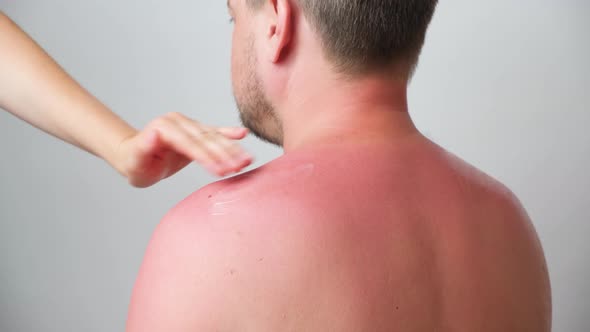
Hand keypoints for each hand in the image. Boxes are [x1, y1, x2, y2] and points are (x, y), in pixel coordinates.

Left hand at [115, 112, 252, 187]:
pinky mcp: (196, 132)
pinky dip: (229, 134)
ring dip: (232, 149)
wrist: (134, 156)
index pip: (190, 144)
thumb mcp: (135, 159)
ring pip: (213, 137)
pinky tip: (243, 134)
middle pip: (206, 140)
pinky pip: (215, 133)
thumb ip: (145, 146)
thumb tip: (155, 133)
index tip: (221, 169)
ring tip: (248, 160)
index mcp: (165, 128)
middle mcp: (179, 123)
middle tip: (241, 166)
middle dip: (224, 154)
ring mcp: (188, 125)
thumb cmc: (134, 163)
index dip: (206, 157)